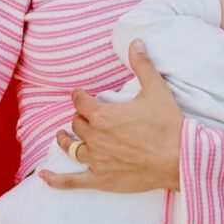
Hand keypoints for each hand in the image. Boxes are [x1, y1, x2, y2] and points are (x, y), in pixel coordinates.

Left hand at [39, 41, 182, 191]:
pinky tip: (43, 176)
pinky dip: (55, 179)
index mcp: (103, 115)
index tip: (80, 93)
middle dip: (80, 117)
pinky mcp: (101, 179)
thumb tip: (136, 43)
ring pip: (71, 147)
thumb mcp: (156, 90)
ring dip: (66, 140)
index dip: (79, 96)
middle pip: (77, 124)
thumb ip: (142, 65)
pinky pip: (71, 181)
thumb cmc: (168, 125)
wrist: (180, 159)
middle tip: (86, 116)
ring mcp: (96, 160)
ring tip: (62, 136)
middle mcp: (95, 137)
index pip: (80, 102)